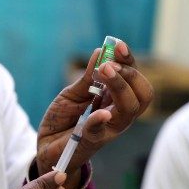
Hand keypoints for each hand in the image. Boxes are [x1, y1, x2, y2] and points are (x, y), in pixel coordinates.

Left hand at [37, 41, 153, 188]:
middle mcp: (118, 114)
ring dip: (119, 87)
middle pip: (142, 95)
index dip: (130, 61)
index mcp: (115, 100)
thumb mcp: (73, 92)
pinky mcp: (92, 141)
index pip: (134, 79)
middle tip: (108, 64)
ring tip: (103, 71)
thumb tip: (101, 51)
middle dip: (129, 74)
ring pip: (130, 109)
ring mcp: (108, 128)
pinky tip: (101, 111)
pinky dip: (101, 119)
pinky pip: (101, 130)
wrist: (46, 143)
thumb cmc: (63, 118)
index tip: (118, 45)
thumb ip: (88, 77)